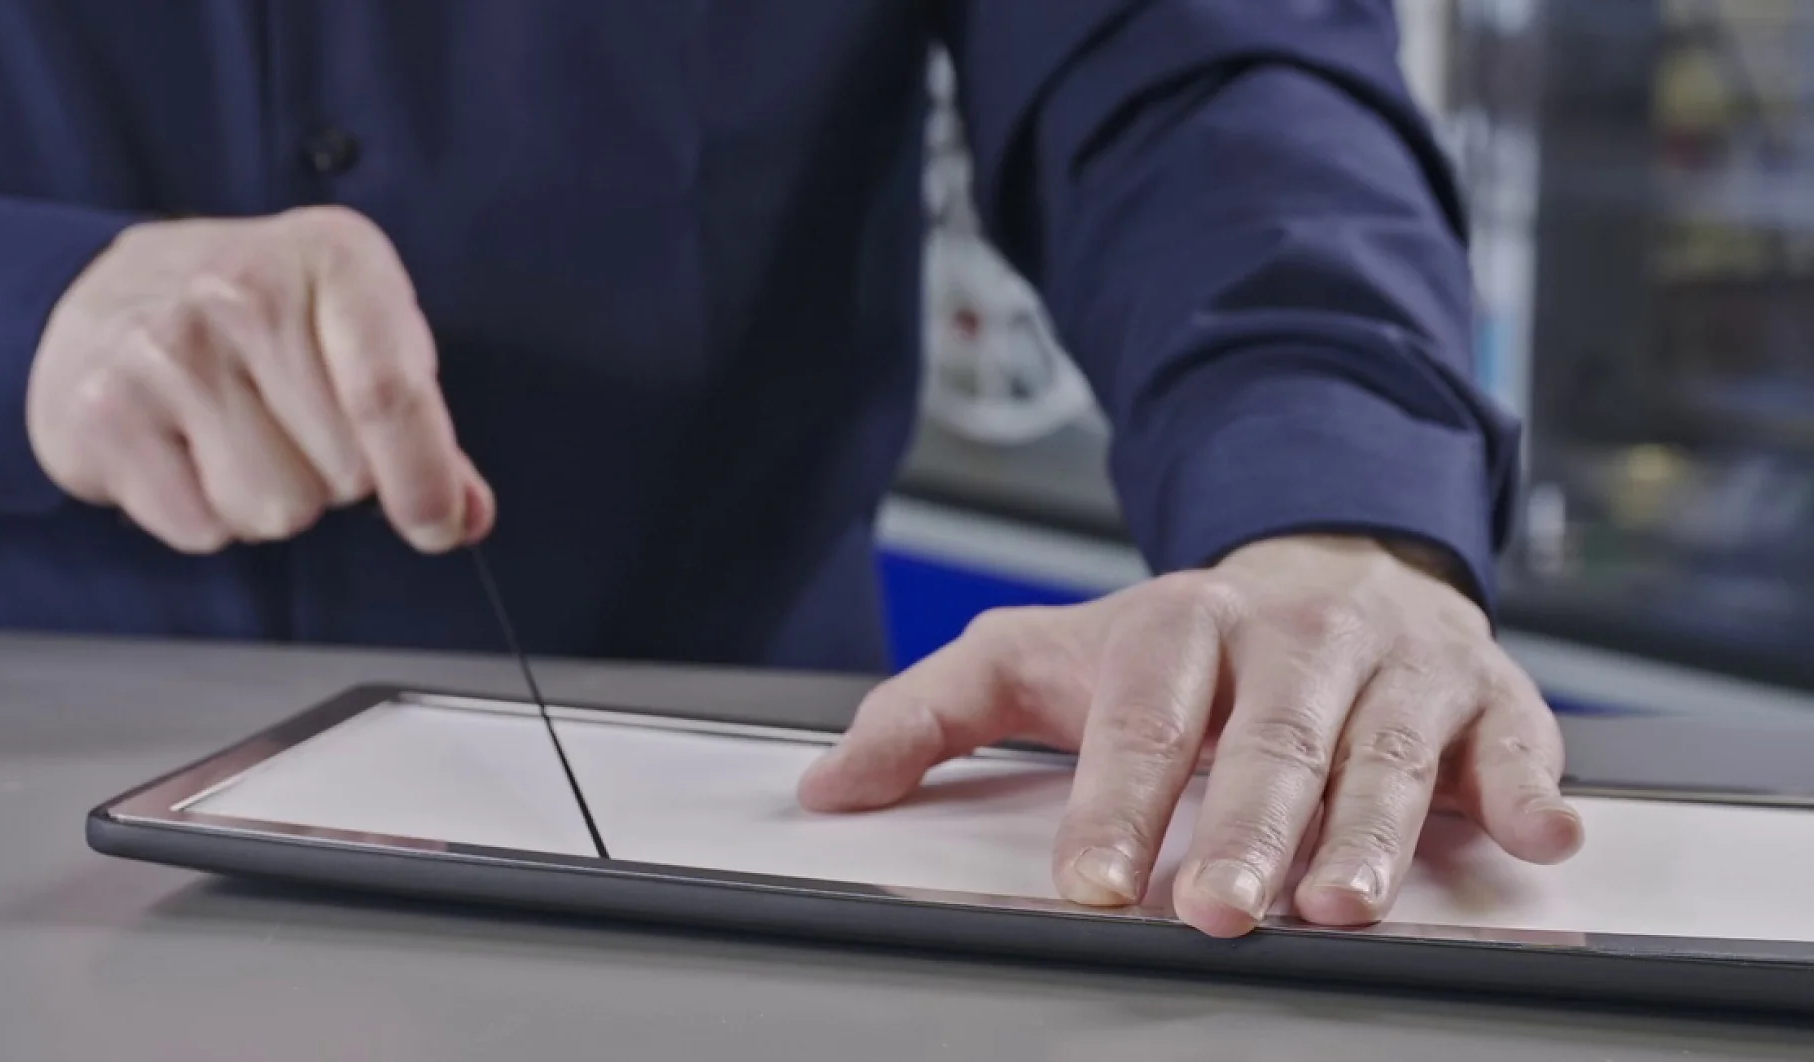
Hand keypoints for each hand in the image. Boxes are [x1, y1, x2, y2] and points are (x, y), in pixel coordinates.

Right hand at [28, 205, 492, 552]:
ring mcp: (162, 351)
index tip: (438, 526)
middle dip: (338, 477)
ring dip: (272, 500)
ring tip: (240, 435)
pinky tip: (187, 452)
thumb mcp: (364, 333)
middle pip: (343, 474)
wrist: (113, 289)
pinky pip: (203, 530)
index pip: (389, 394)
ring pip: (274, 513)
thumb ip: (424, 429)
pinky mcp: (99, 415)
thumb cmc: (270, 318)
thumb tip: (465, 517)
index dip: (422, 479)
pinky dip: (207, 514)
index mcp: (335, 258)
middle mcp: (240, 292)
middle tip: (294, 424)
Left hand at [798, 535, 1583, 936]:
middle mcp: (1290, 637)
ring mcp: (1394, 661)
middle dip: (1243, 827)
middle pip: (1266, 738)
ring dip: (1370, 829)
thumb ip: (932, 715)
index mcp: (1177, 626)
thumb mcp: (1046, 660)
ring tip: (1343, 903)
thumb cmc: (1183, 645)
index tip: (1090, 883)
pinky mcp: (1486, 692)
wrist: (1328, 569)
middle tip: (1216, 905)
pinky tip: (1534, 836)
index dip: (1115, 804)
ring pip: (1384, 749)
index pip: (1141, 718)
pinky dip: (1530, 789)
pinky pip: (1516, 741)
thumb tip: (829, 785)